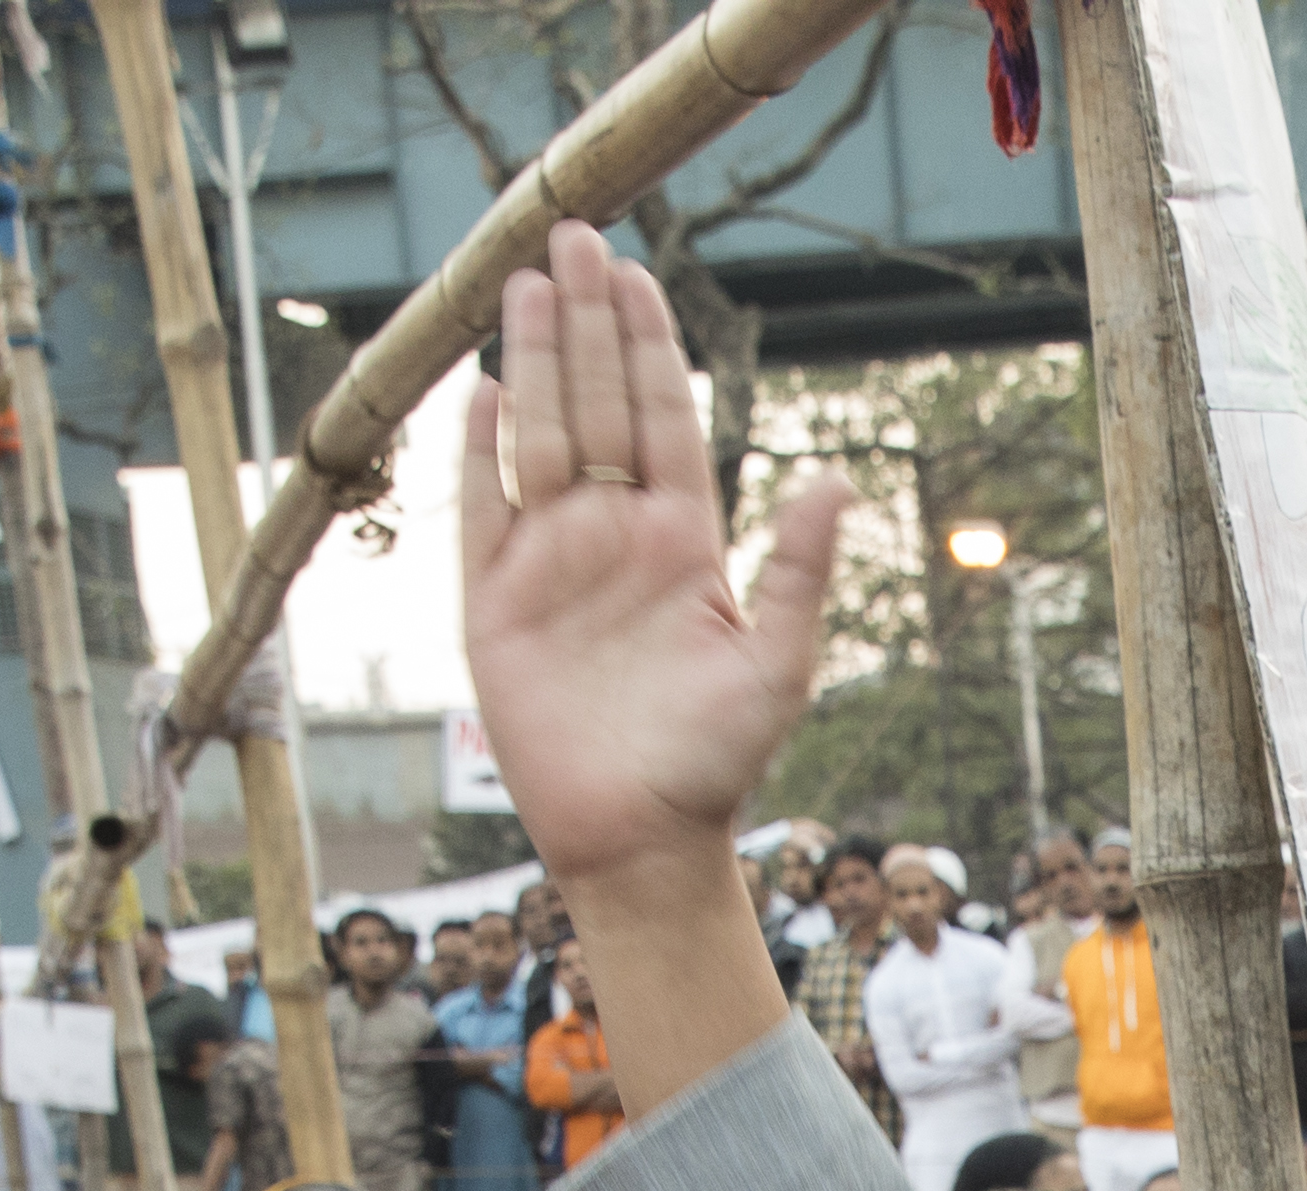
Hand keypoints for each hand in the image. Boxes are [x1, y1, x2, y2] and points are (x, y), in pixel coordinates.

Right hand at [454, 228, 849, 898]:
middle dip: (584, 321)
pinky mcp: (494, 601)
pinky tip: (477, 388)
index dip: (646, 343)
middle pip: (595, 402)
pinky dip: (476, 450)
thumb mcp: (775, 667)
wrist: (639, 838)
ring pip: (538, 435)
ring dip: (531, 360)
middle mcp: (614, 534)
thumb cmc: (715, 761)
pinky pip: (479, 507)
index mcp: (681, 538)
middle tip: (574, 236)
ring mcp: (551, 561)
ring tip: (525, 282)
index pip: (662, 415)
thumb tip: (830, 482)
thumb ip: (796, 574)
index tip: (636, 271)